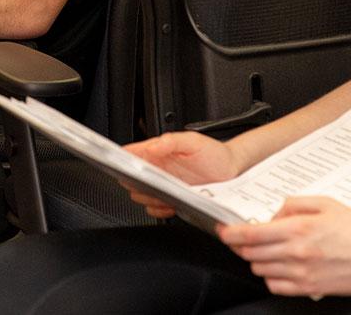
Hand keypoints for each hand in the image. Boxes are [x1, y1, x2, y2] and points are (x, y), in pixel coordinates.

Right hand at [121, 132, 240, 217]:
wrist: (233, 171)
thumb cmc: (214, 153)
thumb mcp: (193, 141)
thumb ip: (172, 141)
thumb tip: (152, 146)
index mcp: (159, 151)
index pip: (132, 153)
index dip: (121, 159)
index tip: (117, 163)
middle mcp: (159, 169)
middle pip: (131, 178)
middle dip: (133, 182)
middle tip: (143, 184)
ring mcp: (165, 186)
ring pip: (141, 195)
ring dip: (146, 197)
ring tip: (160, 194)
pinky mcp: (172, 200)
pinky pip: (155, 209)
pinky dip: (158, 209)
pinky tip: (168, 205)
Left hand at [218, 196, 350, 298]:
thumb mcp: (326, 203)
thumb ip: (294, 203)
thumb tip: (273, 213)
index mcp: (299, 228)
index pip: (251, 234)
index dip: (230, 233)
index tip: (224, 231)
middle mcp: (297, 253)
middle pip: (250, 253)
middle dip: (242, 245)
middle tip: (244, 238)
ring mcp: (302, 274)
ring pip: (260, 269)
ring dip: (257, 259)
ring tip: (267, 250)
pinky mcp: (310, 289)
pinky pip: (275, 286)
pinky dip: (271, 276)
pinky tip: (279, 267)